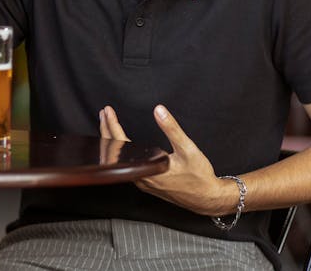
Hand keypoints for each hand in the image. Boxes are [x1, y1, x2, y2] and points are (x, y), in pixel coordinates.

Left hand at [102, 105, 232, 215]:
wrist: (206, 199)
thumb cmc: (199, 176)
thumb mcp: (188, 149)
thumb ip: (172, 129)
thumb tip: (159, 110)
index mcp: (148, 168)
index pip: (121, 144)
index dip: (112, 125)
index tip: (108, 111)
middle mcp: (140, 177)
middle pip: (114, 151)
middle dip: (107, 130)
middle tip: (104, 113)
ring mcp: (141, 182)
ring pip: (118, 160)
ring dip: (111, 140)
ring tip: (107, 124)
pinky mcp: (145, 183)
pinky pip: (125, 165)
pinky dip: (119, 150)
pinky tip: (119, 143)